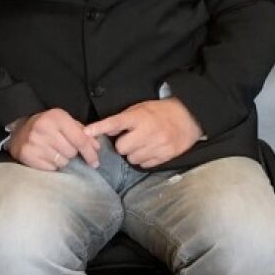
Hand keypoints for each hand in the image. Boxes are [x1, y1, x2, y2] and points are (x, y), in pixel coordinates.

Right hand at [6, 107, 100, 171]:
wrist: (19, 130)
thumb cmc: (47, 126)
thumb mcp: (64, 122)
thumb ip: (81, 132)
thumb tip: (96, 147)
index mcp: (57, 117)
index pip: (80, 139)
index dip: (90, 153)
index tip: (95, 162)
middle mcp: (44, 128)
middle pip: (71, 152)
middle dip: (72, 153)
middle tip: (65, 148)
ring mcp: (35, 142)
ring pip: (62, 162)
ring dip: (62, 160)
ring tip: (55, 152)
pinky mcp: (28, 155)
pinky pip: (51, 168)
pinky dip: (52, 165)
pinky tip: (47, 157)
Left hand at [84, 98, 201, 168]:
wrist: (189, 117)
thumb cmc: (160, 112)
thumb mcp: (141, 109)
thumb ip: (124, 120)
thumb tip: (105, 132)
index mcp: (140, 117)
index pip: (116, 123)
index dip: (99, 128)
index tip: (85, 132)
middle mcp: (148, 131)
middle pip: (122, 148)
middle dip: (124, 145)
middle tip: (131, 138)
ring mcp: (158, 145)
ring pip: (132, 159)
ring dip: (133, 153)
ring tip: (143, 144)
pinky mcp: (166, 156)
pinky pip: (144, 165)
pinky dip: (144, 159)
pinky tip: (151, 150)